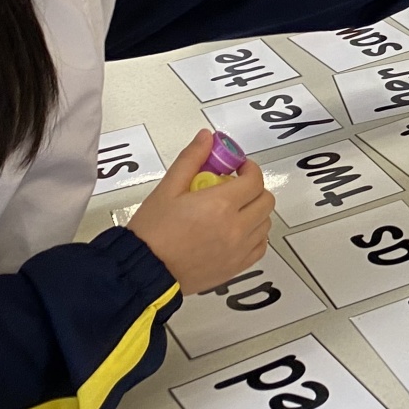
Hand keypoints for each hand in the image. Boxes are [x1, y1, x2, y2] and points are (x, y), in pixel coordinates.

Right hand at [128, 130, 274, 293]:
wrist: (143, 270)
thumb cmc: (152, 231)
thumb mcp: (167, 189)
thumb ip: (191, 160)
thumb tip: (206, 138)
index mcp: (221, 205)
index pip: (254, 180)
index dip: (249, 169)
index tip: (238, 168)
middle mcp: (236, 228)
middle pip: (265, 200)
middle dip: (254, 188)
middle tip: (235, 187)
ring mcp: (239, 250)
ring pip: (265, 223)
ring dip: (255, 211)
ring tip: (233, 210)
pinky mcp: (236, 267)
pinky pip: (260, 246)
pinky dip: (255, 235)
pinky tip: (236, 231)